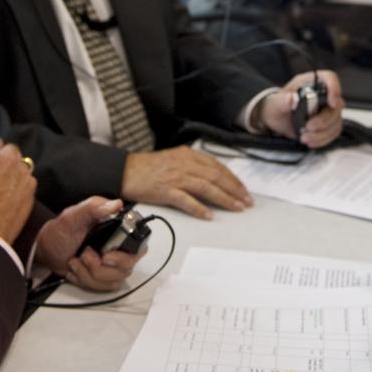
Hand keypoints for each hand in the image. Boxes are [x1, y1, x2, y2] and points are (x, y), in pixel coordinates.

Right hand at [0, 137, 36, 242]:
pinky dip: (22, 186)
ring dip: (15, 172)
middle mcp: (6, 158)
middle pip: (10, 150)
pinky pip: (28, 179)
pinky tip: (12, 197)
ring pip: (21, 164)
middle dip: (5, 159)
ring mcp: (20, 171)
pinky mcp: (31, 186)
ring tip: (4, 189)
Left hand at [34, 197, 146, 291]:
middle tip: (84, 255)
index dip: (125, 257)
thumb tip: (116, 204)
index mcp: (117, 231)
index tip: (106, 257)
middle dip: (101, 267)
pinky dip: (86, 280)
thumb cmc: (61, 231)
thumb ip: (93, 207)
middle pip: (126, 268)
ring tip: (76, 260)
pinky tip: (77, 269)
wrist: (47, 250)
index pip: (139, 247)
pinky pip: (103, 288)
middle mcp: (119, 249)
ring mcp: (112, 265)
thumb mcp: (74, 216)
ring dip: (89, 274)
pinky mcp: (103, 278)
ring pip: (114, 281)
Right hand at [122, 146, 252, 219]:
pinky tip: (209, 216)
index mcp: (188, 155)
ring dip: (224, 198)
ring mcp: (175, 177)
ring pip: (206, 187)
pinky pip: (186, 200)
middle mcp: (184, 164)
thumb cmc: (148, 167)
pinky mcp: (166, 190)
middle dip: (234, 189)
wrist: (124, 171)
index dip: (233, 179)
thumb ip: (192, 165)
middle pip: (216, 176)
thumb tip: (213, 177)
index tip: (243, 190)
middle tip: (246, 201)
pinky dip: (199, 208)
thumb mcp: (174, 158)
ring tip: (236, 207)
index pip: (217, 166)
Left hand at [261, 69, 344, 147]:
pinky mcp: (328, 124)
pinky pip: (333, 132)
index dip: (334, 87)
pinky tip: (310, 142)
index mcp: (310, 83)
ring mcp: (327, 110)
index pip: (329, 78)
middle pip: (337, 104)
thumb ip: (282, 101)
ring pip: (336, 121)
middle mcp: (322, 94)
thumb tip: (292, 98)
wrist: (276, 120)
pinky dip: (323, 139)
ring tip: (304, 138)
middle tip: (309, 127)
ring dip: (322, 133)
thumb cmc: (277, 106)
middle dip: (324, 120)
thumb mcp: (275, 104)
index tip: (331, 102)